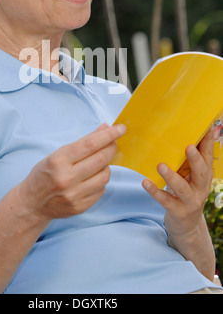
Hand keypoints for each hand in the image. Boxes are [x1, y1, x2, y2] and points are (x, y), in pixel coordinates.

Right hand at [18, 123, 125, 221]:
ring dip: (106, 166)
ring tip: (99, 163)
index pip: (90, 144)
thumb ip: (83, 142)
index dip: (108, 135)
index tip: (121, 128)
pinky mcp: (80, 207)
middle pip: (101, 160)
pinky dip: (100, 181)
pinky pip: (101, 190)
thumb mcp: (58, 153)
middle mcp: (66, 178)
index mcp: (59, 161)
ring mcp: (74, 195)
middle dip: (112, 148)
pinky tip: (92, 177)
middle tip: (114, 143)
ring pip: (105, 176)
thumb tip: (105, 128)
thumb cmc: (45, 173)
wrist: (32, 203)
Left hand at [142, 128, 213, 247]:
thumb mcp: (192, 177)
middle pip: (201, 172)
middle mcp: (201, 188)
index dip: (207, 142)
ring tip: (160, 165)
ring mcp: (190, 201)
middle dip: (195, 159)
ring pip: (182, 188)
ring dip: (171, 176)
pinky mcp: (177, 211)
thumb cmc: (186, 193)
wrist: (187, 226)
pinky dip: (155, 191)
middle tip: (188, 146)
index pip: (208, 157)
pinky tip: (145, 182)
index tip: (206, 127)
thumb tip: (184, 135)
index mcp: (205, 176)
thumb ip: (189, 161)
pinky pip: (165, 200)